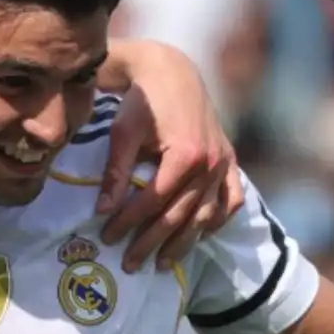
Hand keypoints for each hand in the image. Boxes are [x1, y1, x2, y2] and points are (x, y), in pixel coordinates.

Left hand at [95, 45, 244, 271]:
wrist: (172, 71)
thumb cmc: (143, 100)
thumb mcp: (123, 133)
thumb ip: (116, 172)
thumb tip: (101, 210)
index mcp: (185, 154)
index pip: (154, 201)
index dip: (128, 222)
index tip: (107, 236)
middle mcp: (210, 163)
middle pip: (180, 215)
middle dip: (152, 242)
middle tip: (129, 263)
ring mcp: (224, 163)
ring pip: (206, 215)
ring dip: (184, 242)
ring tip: (162, 262)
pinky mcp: (230, 160)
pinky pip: (231, 199)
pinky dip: (217, 220)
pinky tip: (201, 233)